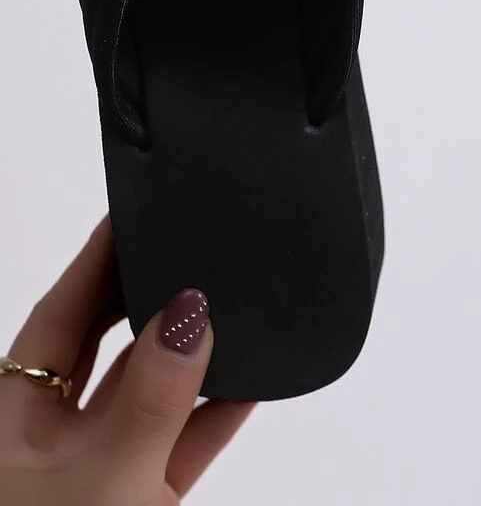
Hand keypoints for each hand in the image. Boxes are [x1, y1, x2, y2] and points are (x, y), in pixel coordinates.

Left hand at [0, 219, 253, 503]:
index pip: (59, 315)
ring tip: (230, 305)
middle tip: (187, 244)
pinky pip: (184, 440)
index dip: (94, 260)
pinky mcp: (141, 498)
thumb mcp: (109, 473)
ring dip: (191, 354)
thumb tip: (189, 311)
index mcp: (17, 417)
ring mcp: (99, 466)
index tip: (132, 210)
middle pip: (103, 342)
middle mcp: (55, 435)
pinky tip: (252, 382)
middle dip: (144, 293)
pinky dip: (217, 410)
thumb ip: (153, 395)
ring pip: (149, 390)